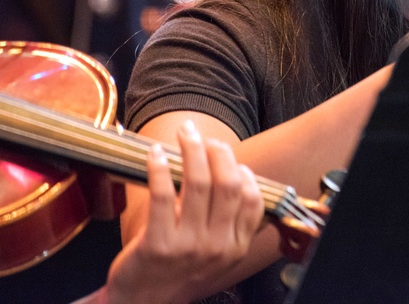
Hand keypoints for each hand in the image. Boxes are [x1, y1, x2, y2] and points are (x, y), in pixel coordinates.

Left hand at [103, 120, 263, 303]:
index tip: (228, 159)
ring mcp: (188, 246)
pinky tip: (155, 154)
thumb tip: (242, 179)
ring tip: (186, 134)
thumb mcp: (215, 255)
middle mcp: (217, 247)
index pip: (252, 200)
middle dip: (219, 153)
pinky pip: (163, 195)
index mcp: (235, 247)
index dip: (243, 172)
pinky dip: (159, 168)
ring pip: (198, 183)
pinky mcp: (157, 244)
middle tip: (206, 139)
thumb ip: (230, 223)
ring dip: (192, 150)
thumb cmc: (177, 274)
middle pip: (228, 185)